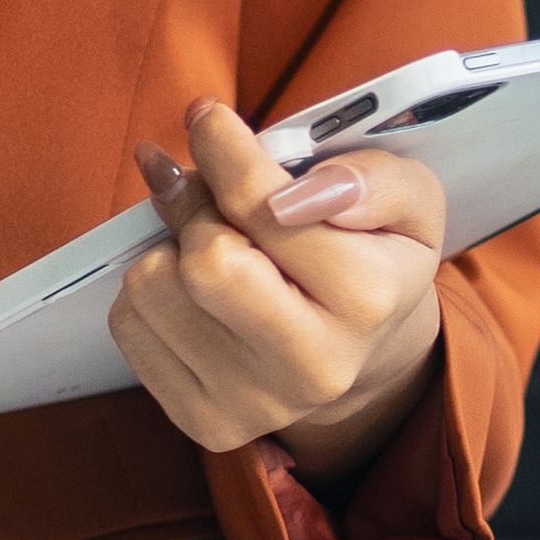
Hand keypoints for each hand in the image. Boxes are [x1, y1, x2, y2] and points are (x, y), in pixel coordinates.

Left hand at [108, 94, 447, 474]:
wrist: (363, 352)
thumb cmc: (377, 255)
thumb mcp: (409, 199)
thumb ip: (373, 178)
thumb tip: (301, 190)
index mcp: (368, 300)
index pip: (263, 209)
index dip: (225, 149)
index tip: (207, 118)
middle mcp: (312, 366)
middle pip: (203, 262)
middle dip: (195, 204)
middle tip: (205, 186)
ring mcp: (254, 403)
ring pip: (152, 287)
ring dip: (169, 246)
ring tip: (210, 242)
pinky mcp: (204, 421)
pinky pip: (129, 325)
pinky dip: (153, 287)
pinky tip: (193, 289)